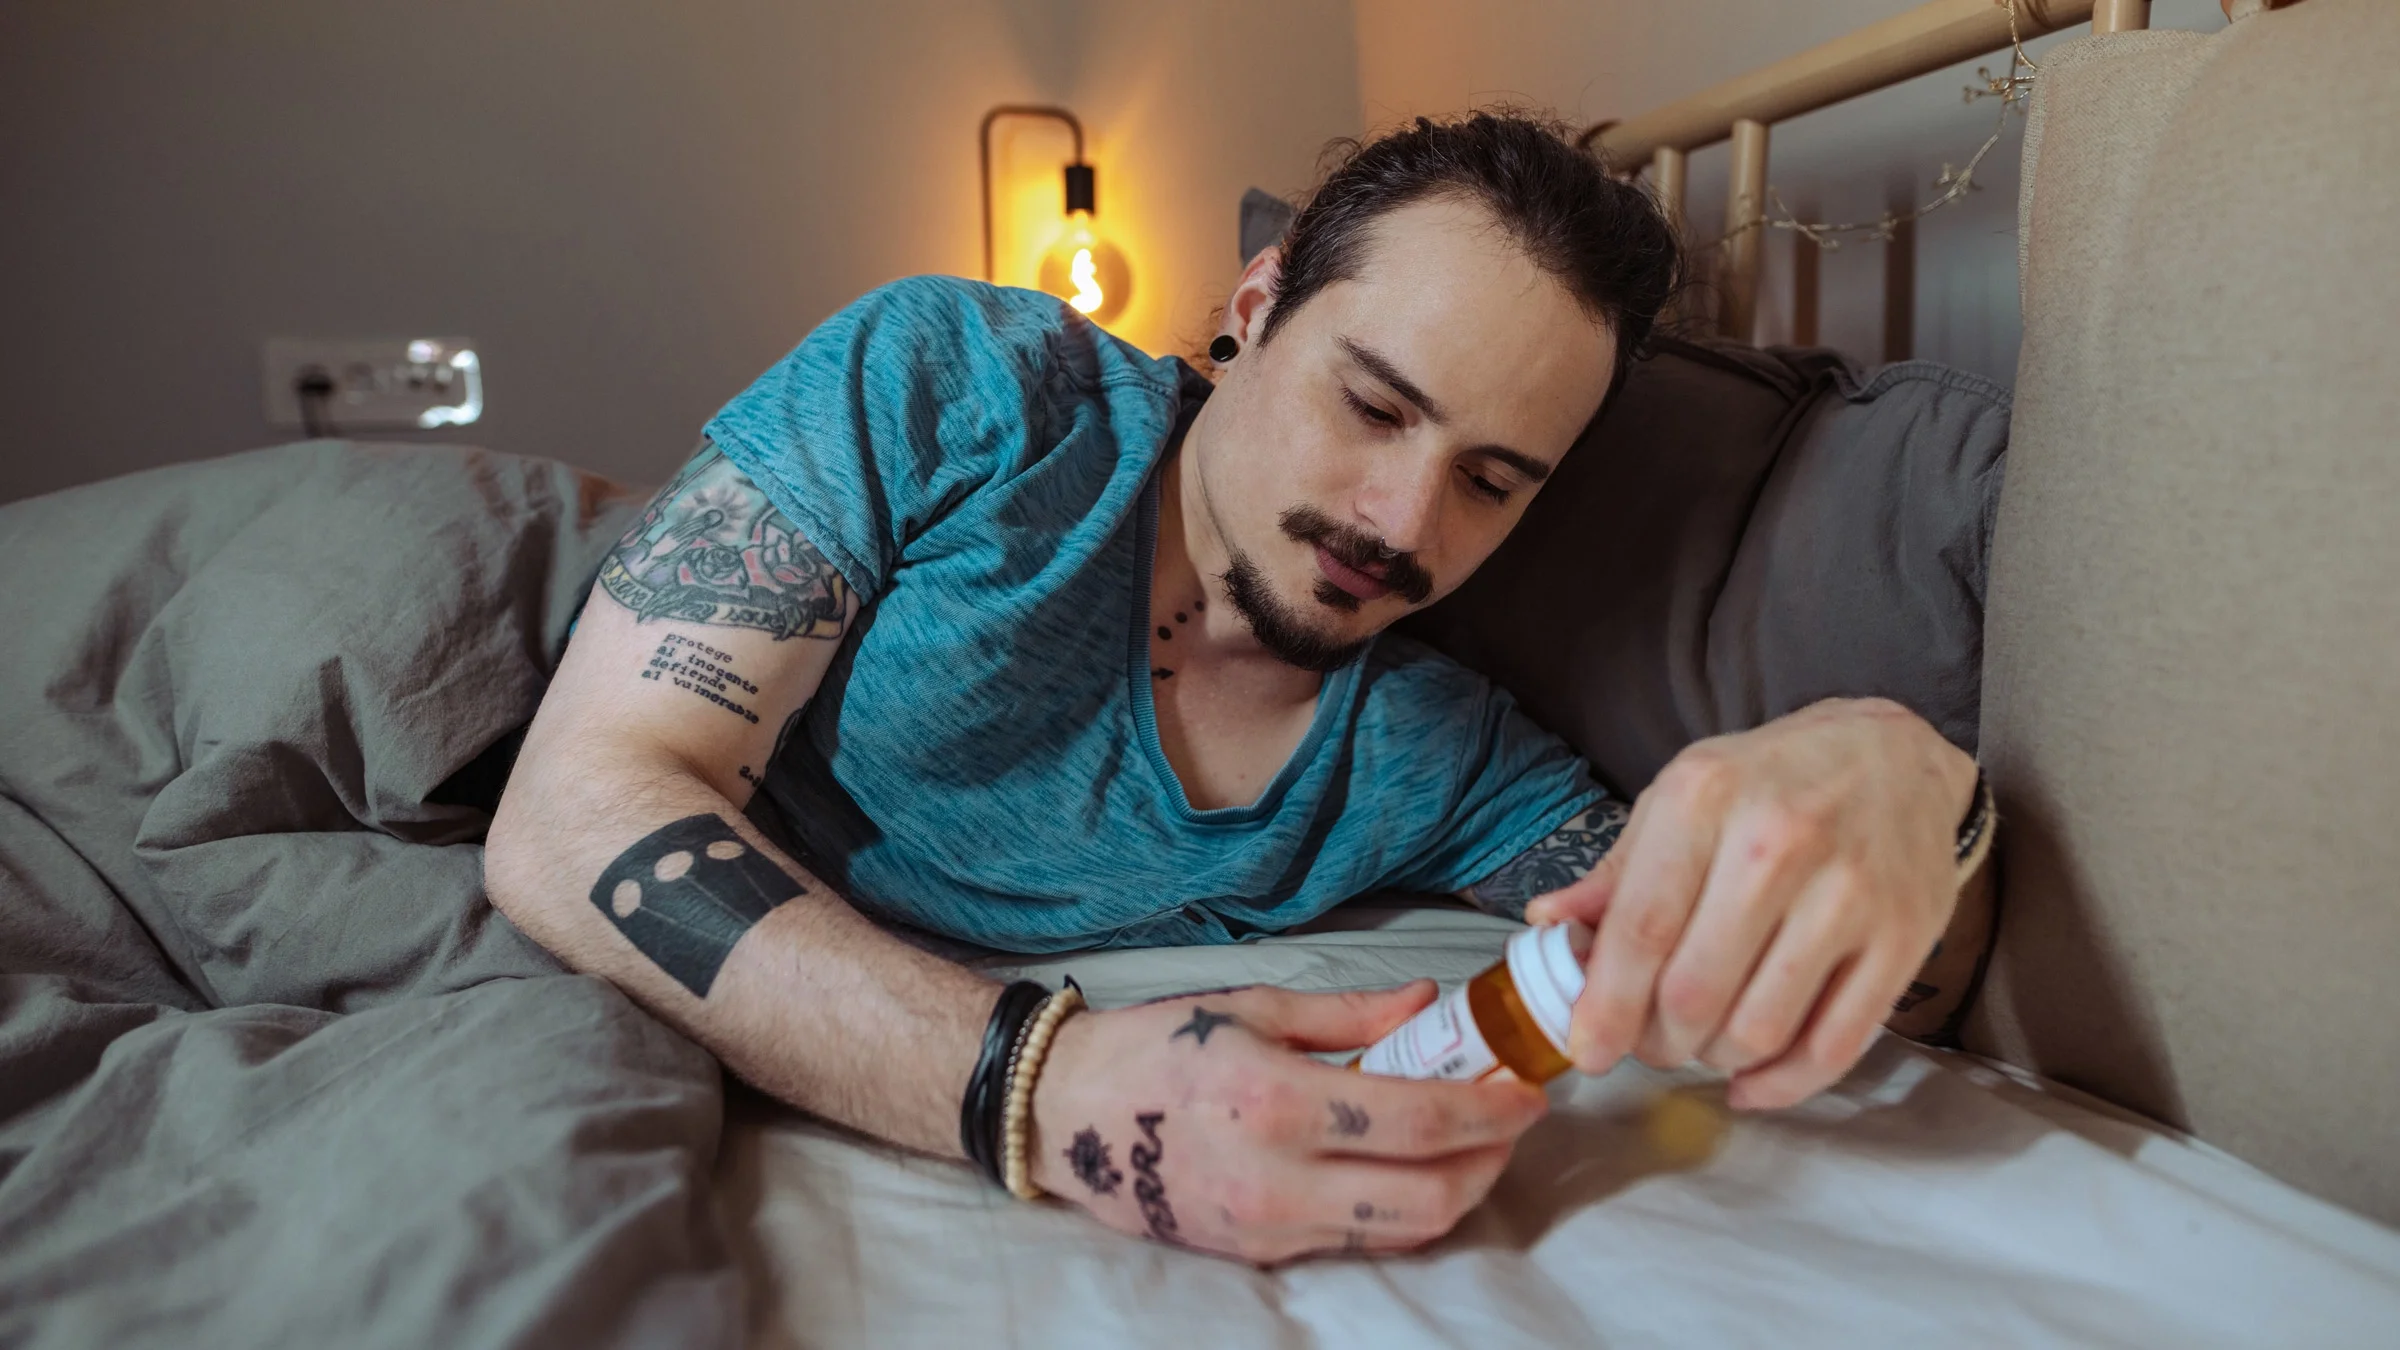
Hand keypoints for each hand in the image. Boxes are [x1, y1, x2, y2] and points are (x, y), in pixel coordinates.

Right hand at [1028, 983, 1549, 1265]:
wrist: (1062, 1114)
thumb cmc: (1151, 1048)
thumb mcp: (1250, 1007)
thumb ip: (1349, 1013)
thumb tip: (1428, 1005)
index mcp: (1276, 1101)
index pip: (1418, 1121)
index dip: (1489, 1111)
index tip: (1527, 1091)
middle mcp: (1276, 1178)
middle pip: (1428, 1197)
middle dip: (1490, 1163)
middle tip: (1510, 1125)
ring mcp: (1267, 1228)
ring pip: (1400, 1230)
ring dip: (1455, 1191)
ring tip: (1473, 1146)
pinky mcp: (1256, 1253)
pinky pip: (1356, 1240)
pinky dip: (1401, 1209)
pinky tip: (1411, 1170)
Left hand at [1525, 697, 1976, 1110]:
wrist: (1898, 754)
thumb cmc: (1772, 781)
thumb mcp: (1684, 795)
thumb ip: (1619, 869)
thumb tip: (1550, 923)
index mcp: (1704, 798)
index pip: (1641, 928)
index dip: (1607, 1005)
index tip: (1589, 1050)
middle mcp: (1777, 842)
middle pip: (1694, 992)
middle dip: (1658, 1041)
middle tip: (1652, 1044)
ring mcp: (1848, 894)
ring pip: (1759, 1028)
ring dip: (1716, 1058)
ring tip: (1704, 1044)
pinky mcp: (1903, 939)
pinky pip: (1834, 1047)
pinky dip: (1783, 1084)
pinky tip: (1753, 1081)